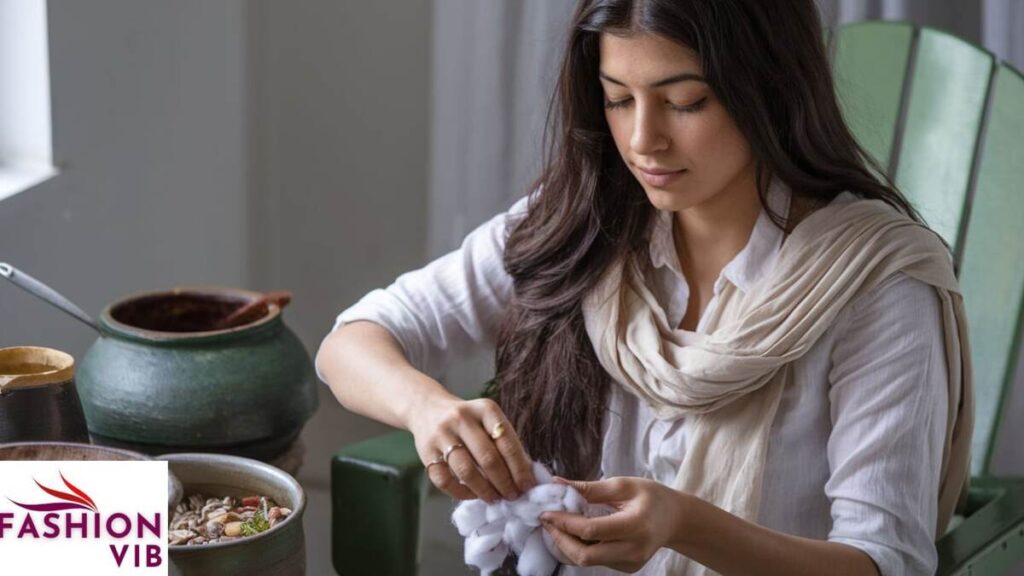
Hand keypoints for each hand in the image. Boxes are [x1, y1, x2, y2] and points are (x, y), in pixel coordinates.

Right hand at [408, 396, 536, 501]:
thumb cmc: (468, 420)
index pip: (507, 442)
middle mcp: (462, 418)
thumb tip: (526, 476)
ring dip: (485, 490)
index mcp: (485, 409)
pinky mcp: (426, 452)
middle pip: (488, 458)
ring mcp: (442, 434)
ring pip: (466, 471)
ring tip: (495, 498)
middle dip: (504, 482)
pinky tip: (473, 495)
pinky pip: (445, 480)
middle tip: (513, 496)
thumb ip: (506, 443)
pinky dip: (461, 493)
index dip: (519, 468)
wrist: (427, 408)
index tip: (527, 486)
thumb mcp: (488, 420)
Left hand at [540, 476, 687, 571]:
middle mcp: (634, 549)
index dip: (564, 523)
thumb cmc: (651, 496)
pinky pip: (596, 561)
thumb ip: (589, 488)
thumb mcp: (623, 485)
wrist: (675, 519)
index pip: (591, 530)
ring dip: (567, 545)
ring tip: (557, 526)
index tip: (546, 512)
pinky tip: (575, 534)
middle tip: (547, 522)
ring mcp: (631, 563)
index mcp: (636, 524)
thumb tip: (557, 484)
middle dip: (560, 540)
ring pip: (587, 561)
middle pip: (585, 556)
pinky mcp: (627, 568)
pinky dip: (580, 548)